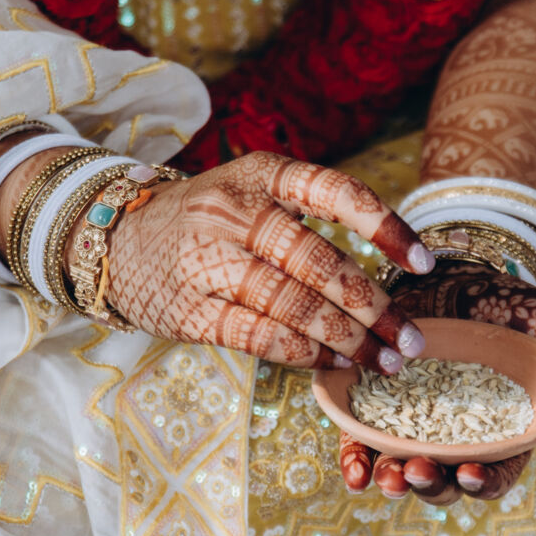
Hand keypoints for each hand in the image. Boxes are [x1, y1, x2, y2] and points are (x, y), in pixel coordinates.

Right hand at [103, 151, 432, 368]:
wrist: (112, 241)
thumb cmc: (204, 220)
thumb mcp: (248, 192)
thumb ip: (305, 218)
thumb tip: (388, 271)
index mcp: (258, 174)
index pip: (333, 191)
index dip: (385, 226)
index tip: (423, 264)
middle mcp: (231, 212)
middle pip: (317, 262)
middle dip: (374, 306)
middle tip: (412, 338)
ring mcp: (205, 262)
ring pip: (292, 304)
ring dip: (347, 338)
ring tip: (383, 360)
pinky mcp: (189, 311)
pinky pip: (260, 336)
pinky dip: (305, 353)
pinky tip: (335, 362)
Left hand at [338, 263, 535, 502]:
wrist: (456, 277)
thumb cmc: (512, 307)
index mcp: (502, 437)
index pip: (496, 475)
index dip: (483, 483)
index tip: (469, 472)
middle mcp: (456, 443)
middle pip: (444, 483)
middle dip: (429, 486)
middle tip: (415, 472)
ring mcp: (413, 430)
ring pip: (401, 471)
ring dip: (392, 481)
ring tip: (384, 476)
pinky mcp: (376, 411)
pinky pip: (364, 444)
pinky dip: (357, 461)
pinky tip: (353, 471)